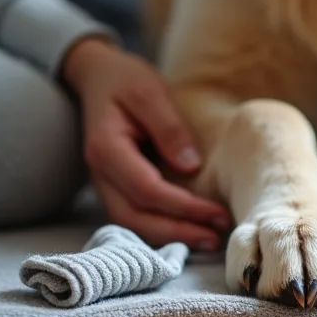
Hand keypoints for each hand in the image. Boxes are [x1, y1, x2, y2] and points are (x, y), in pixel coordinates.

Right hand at [62, 37, 231, 250]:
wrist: (98, 76)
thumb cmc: (125, 80)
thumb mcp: (150, 92)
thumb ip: (169, 128)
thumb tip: (191, 166)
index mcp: (107, 149)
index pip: (146, 189)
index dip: (183, 206)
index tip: (218, 212)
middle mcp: (101, 173)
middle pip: (136, 217)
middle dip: (177, 232)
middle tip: (216, 238)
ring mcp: (105, 182)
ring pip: (132, 222)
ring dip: (170, 236)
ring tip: (209, 240)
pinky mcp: (117, 185)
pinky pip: (136, 214)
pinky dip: (162, 227)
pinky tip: (190, 229)